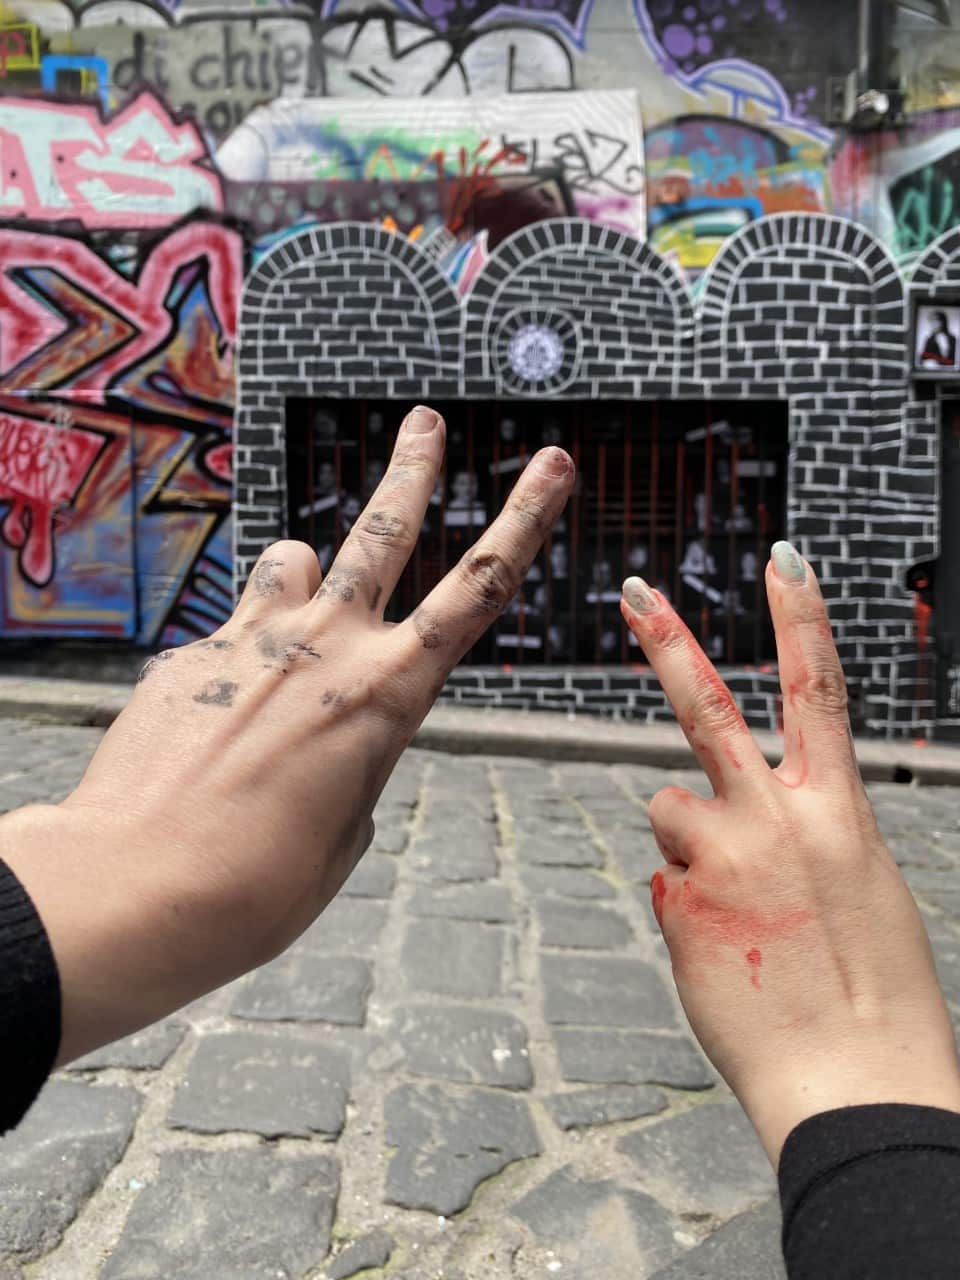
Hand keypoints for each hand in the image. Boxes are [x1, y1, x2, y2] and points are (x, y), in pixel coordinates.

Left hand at [3, 405, 573, 1063]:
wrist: (134, 885)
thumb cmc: (254, 882)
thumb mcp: (342, 832)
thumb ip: (350, 758)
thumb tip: (322, 723)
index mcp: (386, 695)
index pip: (478, 590)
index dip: (524, 521)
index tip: (550, 467)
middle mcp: (325, 648)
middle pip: (384, 532)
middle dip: (412, 469)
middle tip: (425, 422)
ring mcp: (251, 640)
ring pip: (293, 559)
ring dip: (307, 567)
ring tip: (301, 591)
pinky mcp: (189, 655)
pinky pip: (231, 634)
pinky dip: (239, 659)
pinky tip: (213, 723)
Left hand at [621, 543, 959, 1165]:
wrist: (854, 1083)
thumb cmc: (872, 991)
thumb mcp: (860, 888)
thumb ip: (804, 836)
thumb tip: (742, 823)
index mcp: (840, 811)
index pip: (819, 689)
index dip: (800, 617)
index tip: (782, 559)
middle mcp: (774, 820)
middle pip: (709, 708)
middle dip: (670, 643)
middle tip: (634, 591)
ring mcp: (719, 860)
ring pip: (671, 809)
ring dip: (692, 843)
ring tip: (737, 911)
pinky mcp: (677, 903)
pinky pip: (668, 880)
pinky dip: (690, 902)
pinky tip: (726, 950)